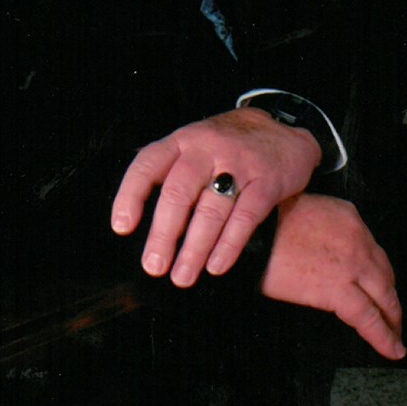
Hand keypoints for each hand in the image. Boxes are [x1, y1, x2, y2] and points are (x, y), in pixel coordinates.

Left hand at [111, 109, 321, 285]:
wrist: (284, 129)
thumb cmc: (228, 146)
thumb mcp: (194, 145)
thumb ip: (170, 172)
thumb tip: (138, 218)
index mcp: (181, 141)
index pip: (147, 165)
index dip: (130, 195)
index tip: (122, 227)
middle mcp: (206, 149)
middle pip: (178, 193)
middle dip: (163, 234)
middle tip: (154, 266)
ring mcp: (239, 164)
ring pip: (211, 210)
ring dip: (195, 248)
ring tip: (182, 276)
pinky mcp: (267, 181)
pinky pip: (245, 217)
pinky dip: (229, 245)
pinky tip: (215, 265)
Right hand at [260, 194, 404, 359]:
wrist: (248, 232)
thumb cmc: (261, 223)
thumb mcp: (300, 212)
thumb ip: (319, 231)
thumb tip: (317, 254)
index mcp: (346, 216)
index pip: (371, 249)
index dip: (377, 272)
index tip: (378, 284)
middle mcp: (357, 239)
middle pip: (385, 274)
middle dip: (391, 298)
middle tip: (393, 316)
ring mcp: (353, 264)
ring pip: (385, 297)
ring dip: (392, 320)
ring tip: (395, 337)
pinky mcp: (339, 289)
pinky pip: (369, 318)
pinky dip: (384, 337)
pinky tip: (392, 349)